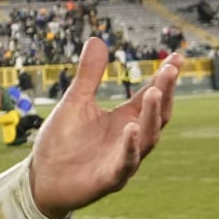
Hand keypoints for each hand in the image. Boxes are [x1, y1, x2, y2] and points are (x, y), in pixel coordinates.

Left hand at [28, 38, 179, 218]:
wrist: (41, 179)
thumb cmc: (61, 142)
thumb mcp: (75, 102)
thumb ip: (89, 75)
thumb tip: (97, 40)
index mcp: (125, 119)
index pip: (151, 96)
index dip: (164, 78)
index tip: (176, 58)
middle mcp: (131, 138)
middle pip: (156, 114)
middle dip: (164, 92)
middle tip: (169, 70)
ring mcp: (124, 158)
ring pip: (148, 137)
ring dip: (152, 115)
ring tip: (154, 92)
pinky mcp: (110, 178)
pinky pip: (126, 163)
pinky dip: (130, 147)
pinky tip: (131, 130)